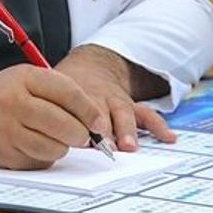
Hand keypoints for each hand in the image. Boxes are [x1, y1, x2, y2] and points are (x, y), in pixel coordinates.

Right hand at [0, 64, 106, 169]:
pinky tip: (32, 145)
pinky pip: (39, 161)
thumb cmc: (0, 96)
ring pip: (54, 147)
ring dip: (60, 147)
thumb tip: (94, 119)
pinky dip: (43, 157)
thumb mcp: (25, 80)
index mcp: (24, 77)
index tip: (99, 122)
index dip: (89, 110)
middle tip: (81, 136)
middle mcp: (14, 102)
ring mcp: (7, 129)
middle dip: (80, 134)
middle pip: (64, 125)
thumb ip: (58, 92)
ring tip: (51, 137)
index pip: (68, 92)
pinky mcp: (3, 153)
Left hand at [55, 45, 175, 151]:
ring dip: (127, 131)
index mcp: (75, 94)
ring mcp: (116, 101)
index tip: (82, 139)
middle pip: (100, 114)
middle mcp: (97, 98)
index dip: (79, 123)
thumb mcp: (54, 93)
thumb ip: (54, 113)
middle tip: (106, 147)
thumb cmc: (66, 87)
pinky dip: (158, 126)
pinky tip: (168, 137)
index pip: (76, 110)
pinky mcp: (130, 105)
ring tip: (130, 146)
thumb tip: (44, 142)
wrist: (91, 65)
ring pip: (123, 114)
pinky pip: (147, 114)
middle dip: (103, 132)